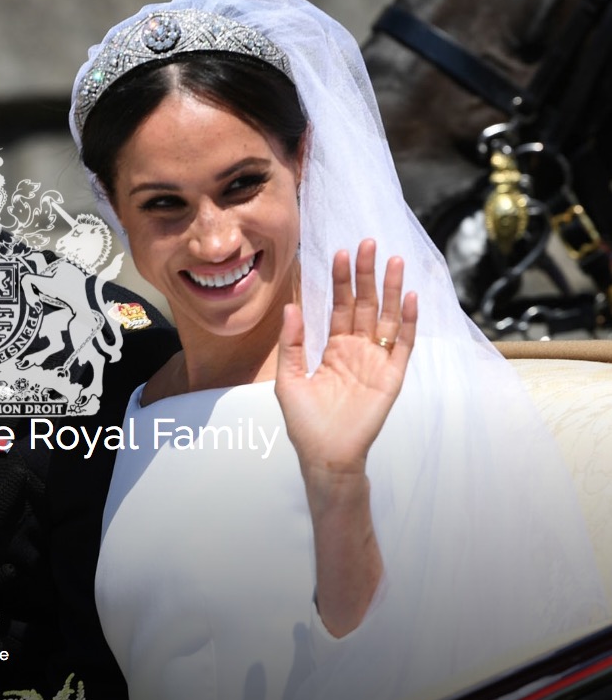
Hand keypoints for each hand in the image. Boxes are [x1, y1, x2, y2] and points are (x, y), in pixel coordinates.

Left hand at [275, 239, 417, 489]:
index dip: (340, 281)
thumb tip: (290, 306)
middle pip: (363, 304)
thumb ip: (292, 343)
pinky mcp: (391, 377)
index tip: (340, 253)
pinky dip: (406, 322)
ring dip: (390, 289)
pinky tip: (409, 298)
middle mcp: (357, 349)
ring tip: (394, 260)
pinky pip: (402, 345)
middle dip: (365, 274)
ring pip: (385, 317)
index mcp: (332, 348)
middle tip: (368, 243)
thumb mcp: (289, 378)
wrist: (326, 456)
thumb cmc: (305, 423)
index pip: (338, 306)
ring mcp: (376, 361)